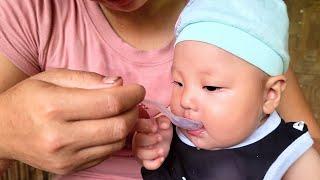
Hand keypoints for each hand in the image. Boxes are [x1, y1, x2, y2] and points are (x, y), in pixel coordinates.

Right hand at [0, 69, 144, 173]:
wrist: (2, 131)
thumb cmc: (27, 99)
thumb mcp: (52, 78)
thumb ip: (88, 79)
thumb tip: (119, 83)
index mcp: (53, 107)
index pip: (109, 102)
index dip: (131, 94)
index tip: (138, 89)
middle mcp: (59, 137)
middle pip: (117, 126)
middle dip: (134, 111)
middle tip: (133, 101)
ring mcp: (65, 157)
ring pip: (116, 143)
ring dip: (127, 126)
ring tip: (123, 112)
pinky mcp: (69, 168)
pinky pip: (106, 154)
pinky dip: (115, 139)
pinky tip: (109, 126)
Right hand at [133, 116, 172, 169]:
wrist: (164, 140)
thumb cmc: (161, 129)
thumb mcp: (164, 122)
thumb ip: (164, 120)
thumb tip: (164, 124)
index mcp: (140, 127)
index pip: (138, 125)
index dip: (146, 126)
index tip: (156, 127)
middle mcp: (137, 139)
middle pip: (138, 140)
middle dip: (150, 140)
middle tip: (160, 138)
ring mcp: (140, 151)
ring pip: (141, 154)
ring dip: (152, 152)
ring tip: (162, 150)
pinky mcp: (146, 161)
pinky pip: (147, 165)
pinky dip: (155, 163)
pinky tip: (162, 158)